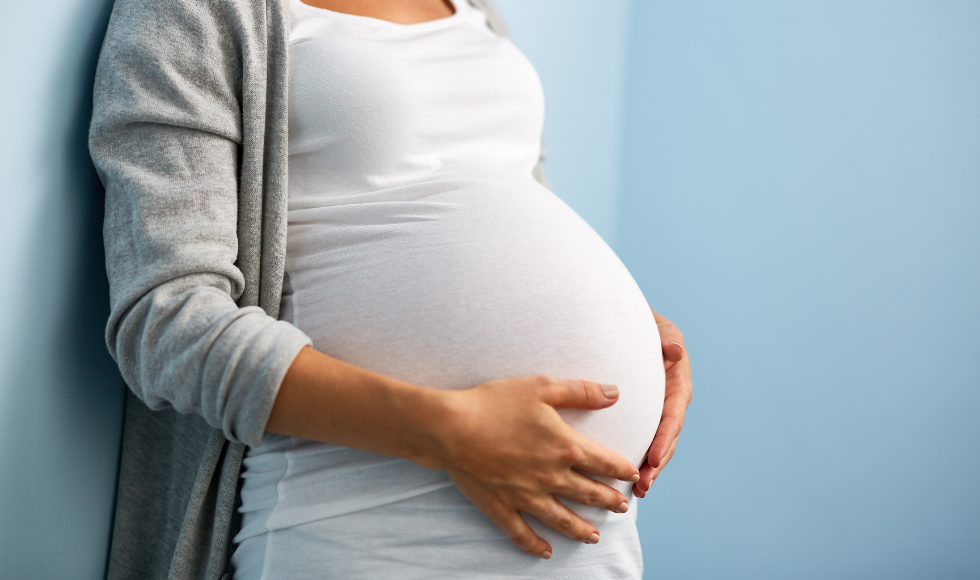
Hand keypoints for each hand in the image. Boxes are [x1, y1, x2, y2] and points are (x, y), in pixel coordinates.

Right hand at [434, 376, 640, 558]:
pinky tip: (546, 552)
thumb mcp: (541, 387)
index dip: (621, 470)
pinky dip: (535, 545)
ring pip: (562, 519)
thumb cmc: (494, 403)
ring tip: (595, 536)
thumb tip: (614, 393)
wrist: (450, 428)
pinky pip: (522, 533)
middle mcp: (551, 477)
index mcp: (564, 447)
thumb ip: (581, 391)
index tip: (632, 476)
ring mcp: (526, 496)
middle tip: (621, 506)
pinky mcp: (502, 507)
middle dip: (608, 500)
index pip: (603, 463)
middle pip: (588, 493)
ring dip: (581, 529)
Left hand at [633, 310, 692, 497]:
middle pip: (668, 437)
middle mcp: (673, 400)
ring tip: (638, 490)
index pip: (673, 414)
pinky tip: (631, 481)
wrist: (629, 325)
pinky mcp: (647, 416)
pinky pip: (646, 439)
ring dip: (650, 467)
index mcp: (678, 383)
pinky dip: (642, 459)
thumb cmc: (643, 324)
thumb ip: (666, 337)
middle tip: (643, 484)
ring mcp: (660, 410)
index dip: (665, 438)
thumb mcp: (657, 326)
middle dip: (657, 462)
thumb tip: (674, 349)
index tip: (655, 458)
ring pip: (659, 443)